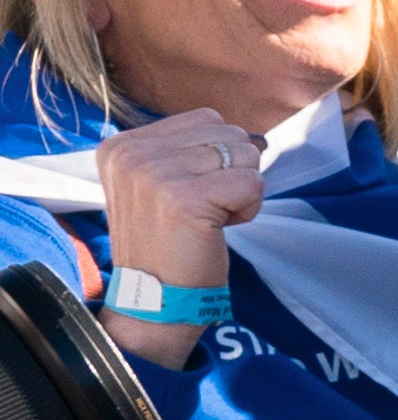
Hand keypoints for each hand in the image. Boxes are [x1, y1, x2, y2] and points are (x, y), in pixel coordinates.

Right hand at [94, 108, 265, 297]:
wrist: (155, 300)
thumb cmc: (171, 241)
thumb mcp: (160, 183)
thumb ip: (189, 150)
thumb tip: (254, 136)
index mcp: (121, 145)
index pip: (207, 119)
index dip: (216, 158)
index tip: (189, 195)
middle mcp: (132, 153)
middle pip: (230, 134)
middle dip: (232, 174)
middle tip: (201, 211)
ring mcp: (154, 174)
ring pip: (246, 156)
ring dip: (240, 193)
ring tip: (206, 220)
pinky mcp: (184, 199)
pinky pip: (253, 184)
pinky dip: (249, 210)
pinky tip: (216, 230)